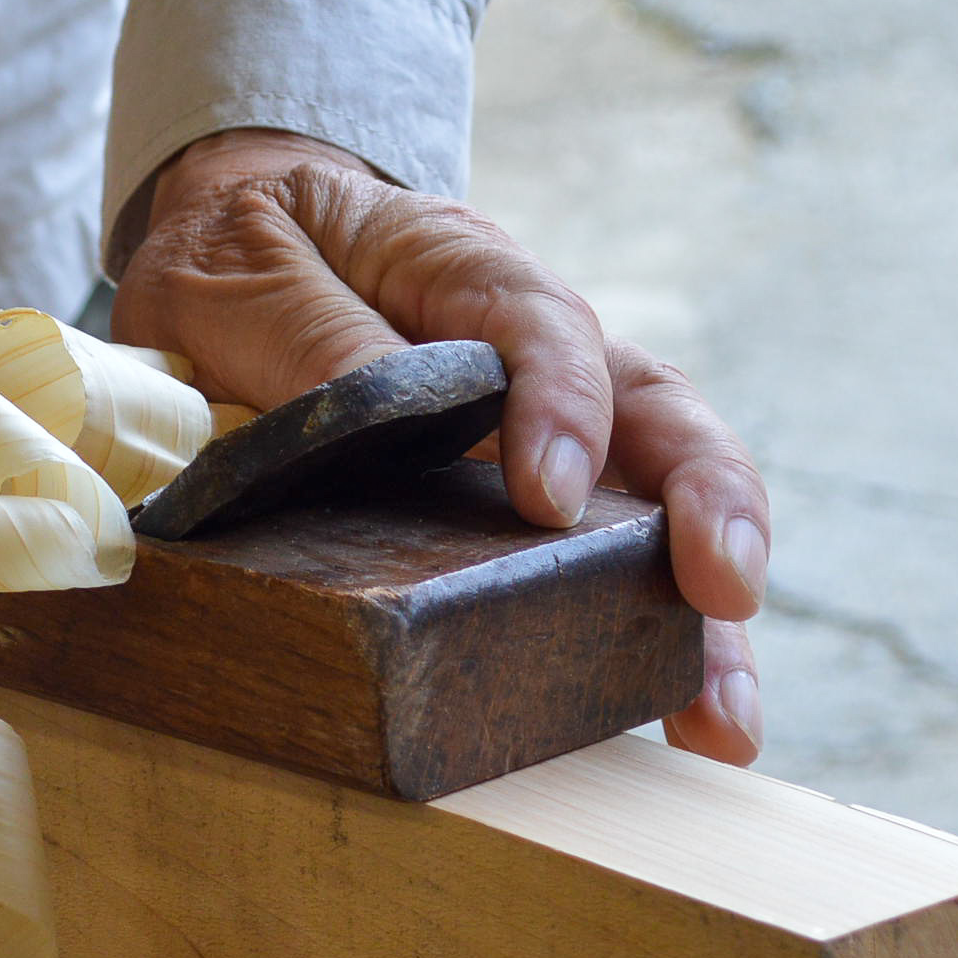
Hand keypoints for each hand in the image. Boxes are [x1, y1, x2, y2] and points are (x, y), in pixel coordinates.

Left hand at [113, 130, 766, 764]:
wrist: (234, 237)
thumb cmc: (240, 250)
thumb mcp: (237, 272)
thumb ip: (304, 331)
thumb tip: (376, 411)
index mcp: (457, 265)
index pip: (540, 321)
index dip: (563, 403)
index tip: (551, 495)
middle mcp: (531, 344)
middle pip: (651, 407)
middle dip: (705, 500)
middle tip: (723, 589)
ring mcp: (544, 422)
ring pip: (654, 500)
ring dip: (698, 609)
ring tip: (720, 716)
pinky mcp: (523, 498)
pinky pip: (604, 561)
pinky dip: (650, 638)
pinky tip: (678, 720)